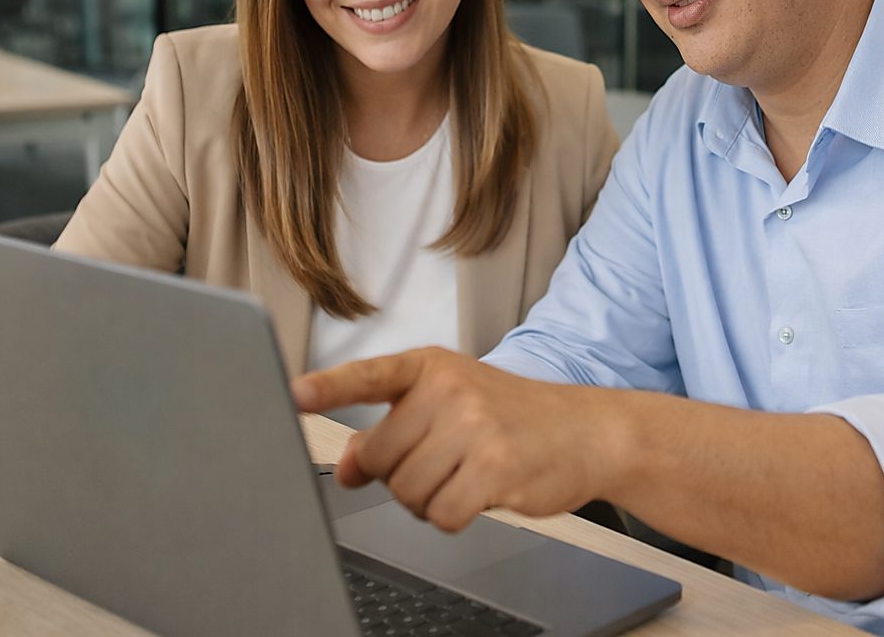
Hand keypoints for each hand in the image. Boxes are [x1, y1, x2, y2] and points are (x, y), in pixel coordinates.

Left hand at [291, 347, 627, 531]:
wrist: (589, 431)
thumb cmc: (513, 418)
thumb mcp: (451, 406)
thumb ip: (393, 430)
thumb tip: (345, 468)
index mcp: (432, 367)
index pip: (370, 376)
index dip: (328, 387)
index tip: (294, 394)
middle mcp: (451, 389)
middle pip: (379, 459)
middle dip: (401, 475)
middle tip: (443, 462)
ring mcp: (474, 427)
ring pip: (407, 492)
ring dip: (430, 499)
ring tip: (466, 475)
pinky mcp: (495, 467)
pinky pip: (442, 515)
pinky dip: (455, 516)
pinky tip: (481, 493)